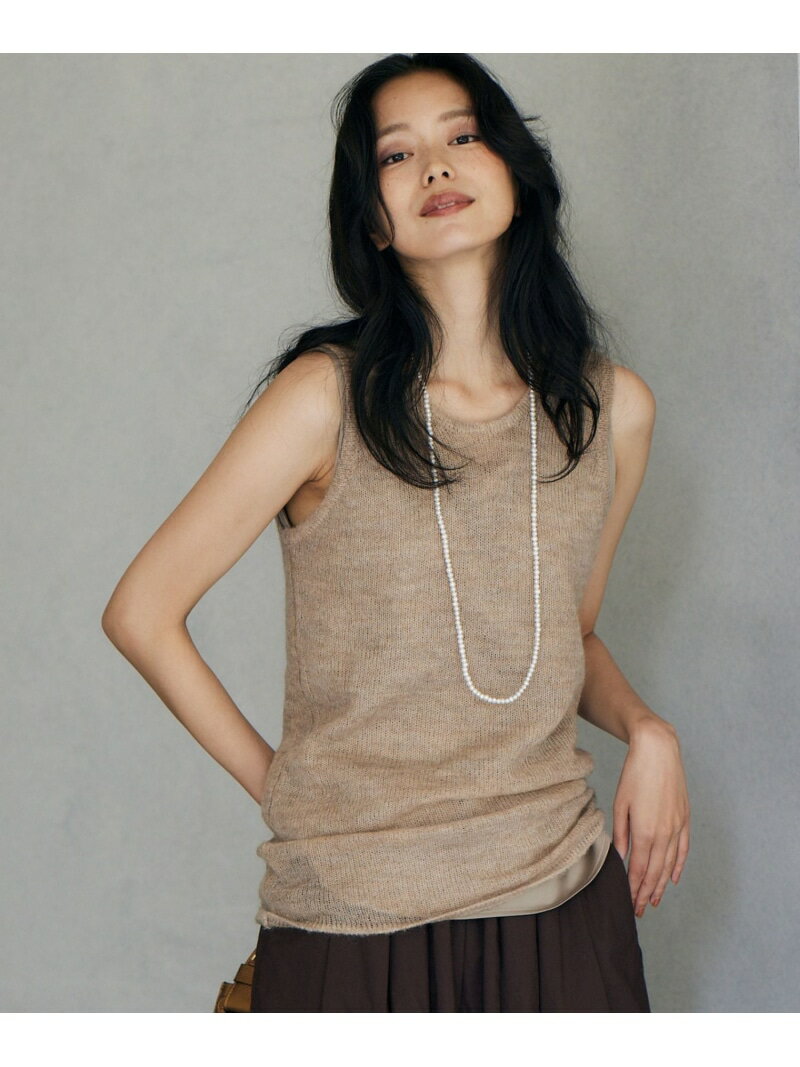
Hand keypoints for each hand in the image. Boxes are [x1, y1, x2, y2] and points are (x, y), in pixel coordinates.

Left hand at [612, 719, 690, 917]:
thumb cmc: (634, 774)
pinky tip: (672, 878)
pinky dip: (678, 865)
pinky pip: (683, 848)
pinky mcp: (685, 818)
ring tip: (654, 900)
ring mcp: (677, 826)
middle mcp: (664, 833)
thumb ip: (621, 833)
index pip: (640, 869)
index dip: (635, 889)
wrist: (658, 751)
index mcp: (646, 831)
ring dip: (662, 884)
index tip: (630, 904)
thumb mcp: (620, 803)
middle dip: (647, 893)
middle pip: (656, 872)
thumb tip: (621, 857)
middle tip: (640, 910)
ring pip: (670, 864)